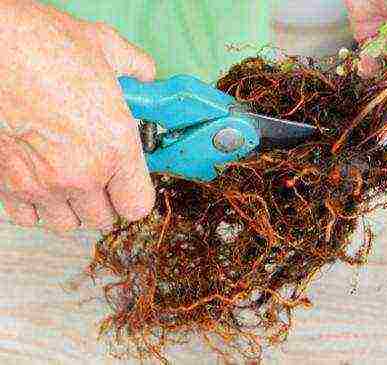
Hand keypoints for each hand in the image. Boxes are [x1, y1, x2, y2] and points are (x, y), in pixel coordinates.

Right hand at [0, 1, 155, 232]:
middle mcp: (82, 174)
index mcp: (115, 147)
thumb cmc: (45, 45)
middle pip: (104, 219)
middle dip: (106, 202)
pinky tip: (41, 182)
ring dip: (73, 209)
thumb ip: (135, 67)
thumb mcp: (106, 48)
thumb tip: (145, 73)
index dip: (137, 196)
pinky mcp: (8, 184)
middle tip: (102, 179)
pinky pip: (28, 218)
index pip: (138, 206)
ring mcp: (43, 183)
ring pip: (67, 225)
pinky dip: (37, 207)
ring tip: (72, 183)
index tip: (131, 185)